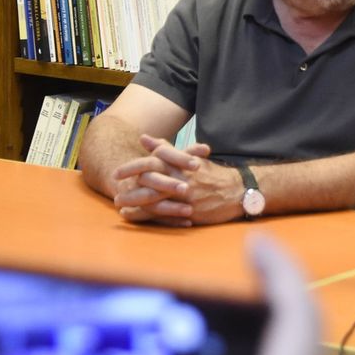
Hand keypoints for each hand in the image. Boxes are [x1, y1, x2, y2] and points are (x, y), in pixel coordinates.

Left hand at [126, 134, 250, 226]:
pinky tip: (132, 216)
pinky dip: (145, 215)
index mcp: (180, 163)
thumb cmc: (211, 173)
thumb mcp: (189, 157)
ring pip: (154, 199)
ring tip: (119, 204)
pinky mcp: (189, 211)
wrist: (238, 191)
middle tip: (115, 189)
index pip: (153, 161)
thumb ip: (165, 148)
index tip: (117, 172)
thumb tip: (144, 138)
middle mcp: (181, 178)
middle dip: (130, 187)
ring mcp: (185, 196)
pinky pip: (163, 214)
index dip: (133, 167)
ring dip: (134, 202)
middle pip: (150, 181)